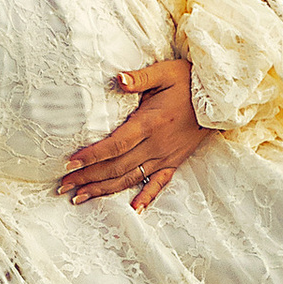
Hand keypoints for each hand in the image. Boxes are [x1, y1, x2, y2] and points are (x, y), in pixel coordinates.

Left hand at [58, 59, 205, 211]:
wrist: (219, 97)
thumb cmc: (189, 81)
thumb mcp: (165, 72)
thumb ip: (140, 78)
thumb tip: (118, 79)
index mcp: (149, 124)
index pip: (114, 145)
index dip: (91, 156)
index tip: (69, 164)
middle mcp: (156, 145)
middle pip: (116, 167)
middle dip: (87, 178)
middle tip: (63, 187)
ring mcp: (166, 156)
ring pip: (131, 179)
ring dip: (104, 190)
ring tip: (80, 198)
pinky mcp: (175, 162)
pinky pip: (159, 185)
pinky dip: (147, 198)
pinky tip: (133, 211)